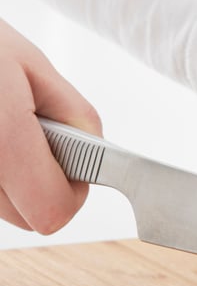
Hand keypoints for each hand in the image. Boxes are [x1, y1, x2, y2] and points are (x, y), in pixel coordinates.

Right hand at [0, 19, 101, 232]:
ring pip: (2, 209)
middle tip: (30, 135)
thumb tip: (98, 160)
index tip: (71, 162)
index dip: (72, 192)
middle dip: (42, 183)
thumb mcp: (35, 67)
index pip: (51, 212)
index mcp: (2, 137)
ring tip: (1, 129)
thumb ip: (77, 119)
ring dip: (13, 179)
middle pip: (29, 218)